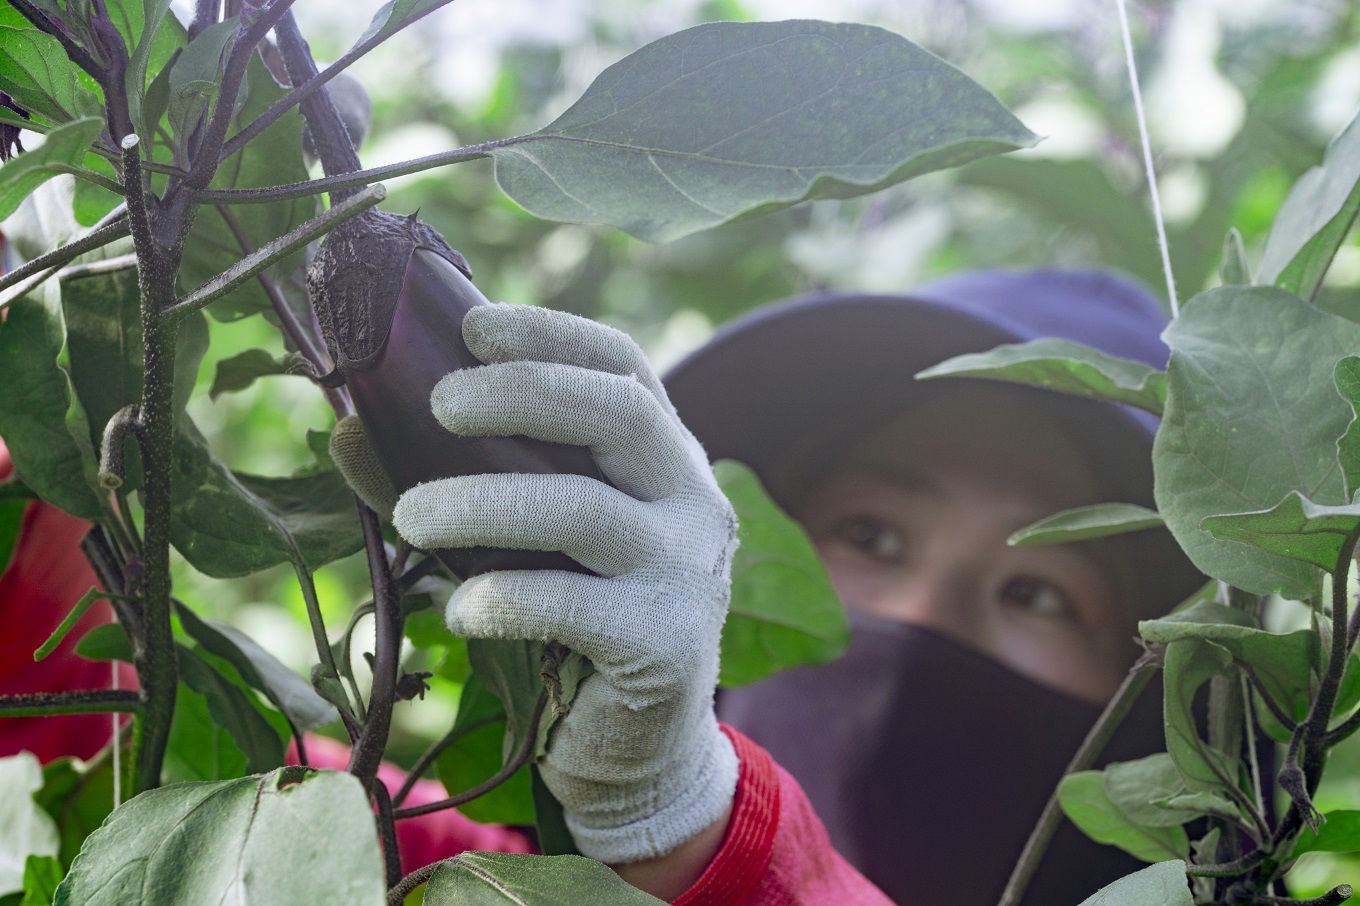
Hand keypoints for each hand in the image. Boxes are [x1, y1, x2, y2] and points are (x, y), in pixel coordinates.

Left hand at [390, 303, 739, 865]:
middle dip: (523, 394)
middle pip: (619, 415)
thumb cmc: (573, 622)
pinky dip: (505, 599)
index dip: (550, 334)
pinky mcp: (668, 644)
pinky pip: (574, 606)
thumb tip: (351, 431)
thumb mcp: (528, 538)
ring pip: (585, 510)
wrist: (642, 743)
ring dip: (483, 503)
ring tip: (409, 516)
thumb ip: (460, 480)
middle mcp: (692, 503)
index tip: (472, 325)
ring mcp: (687, 573)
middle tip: (440, 404)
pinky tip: (459, 613)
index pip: (621, 368)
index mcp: (664, 460)